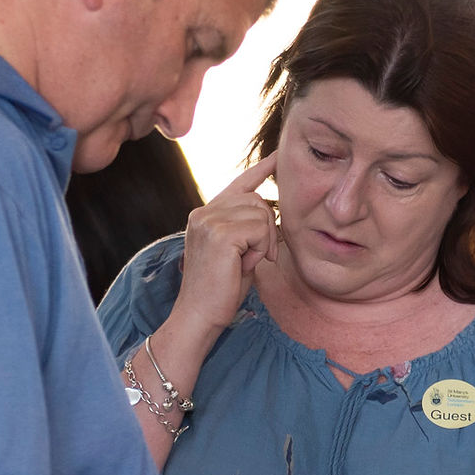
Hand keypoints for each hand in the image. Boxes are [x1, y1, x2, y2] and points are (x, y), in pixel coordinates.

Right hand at [172, 158, 279, 339]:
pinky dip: (261, 248)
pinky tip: (246, 264)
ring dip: (265, 240)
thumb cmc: (220, 291)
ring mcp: (209, 220)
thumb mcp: (235, 252)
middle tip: (259, 256)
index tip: (276, 158)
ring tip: (248, 261)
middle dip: (268, 228)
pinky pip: (259, 228)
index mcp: (206, 215)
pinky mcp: (219, 233)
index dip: (260, 170)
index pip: (238, 184)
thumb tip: (270, 209)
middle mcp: (204, 212)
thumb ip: (245, 229)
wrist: (198, 316)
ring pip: (261, 212)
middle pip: (257, 199)